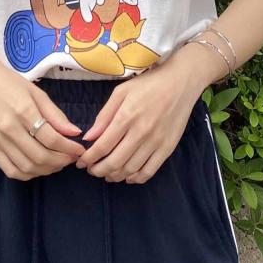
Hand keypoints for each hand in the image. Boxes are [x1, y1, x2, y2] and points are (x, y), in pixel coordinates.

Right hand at [0, 58, 85, 179]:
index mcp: (23, 111)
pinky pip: (11, 170)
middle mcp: (9, 129)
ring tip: (58, 162)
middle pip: (40, 157)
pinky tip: (39, 167)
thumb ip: (56, 115)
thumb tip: (75, 133)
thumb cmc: (10, 83)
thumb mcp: (37, 93)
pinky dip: (28, 174)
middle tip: (71, 157)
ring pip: (27, 167)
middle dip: (61, 161)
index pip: (51, 139)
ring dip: (47, 170)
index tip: (79, 149)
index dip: (69, 148)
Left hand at [74, 56, 205, 183]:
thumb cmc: (148, 84)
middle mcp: (141, 132)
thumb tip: (89, 138)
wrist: (180, 83)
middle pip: (115, 162)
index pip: (102, 146)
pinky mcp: (168, 147)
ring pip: (131, 169)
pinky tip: (128, 176)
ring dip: (115, 176)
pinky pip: (150, 170)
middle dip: (98, 170)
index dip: (88, 158)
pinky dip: (136, 178)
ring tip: (107, 174)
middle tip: (91, 170)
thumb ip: (104, 116)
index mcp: (126, 116)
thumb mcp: (121, 92)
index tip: (81, 162)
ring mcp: (156, 142)